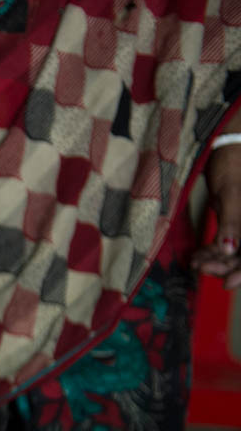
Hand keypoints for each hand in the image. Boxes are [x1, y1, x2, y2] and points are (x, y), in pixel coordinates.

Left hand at [194, 143, 240, 288]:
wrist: (225, 147)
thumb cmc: (232, 163)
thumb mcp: (231, 192)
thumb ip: (232, 222)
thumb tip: (229, 250)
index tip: (226, 283)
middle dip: (224, 266)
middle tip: (201, 268)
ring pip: (235, 252)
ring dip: (216, 260)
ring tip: (195, 263)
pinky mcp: (235, 222)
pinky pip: (226, 243)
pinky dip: (212, 251)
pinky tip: (196, 256)